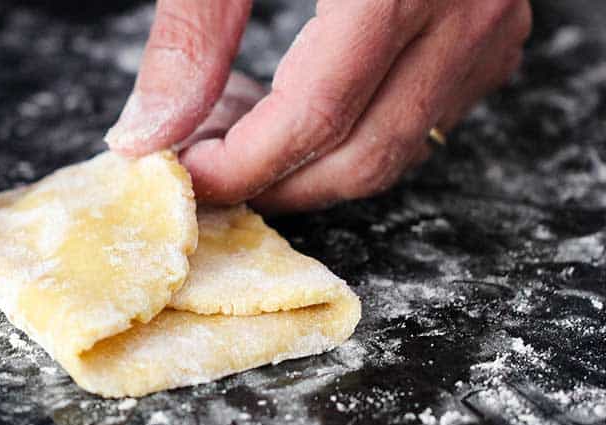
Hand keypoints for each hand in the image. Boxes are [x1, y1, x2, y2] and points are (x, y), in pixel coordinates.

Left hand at [106, 0, 531, 211]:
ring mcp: (490, 22)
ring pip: (400, 147)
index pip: (314, 118)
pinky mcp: (494, 28)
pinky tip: (296, 103)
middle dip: (274, 184)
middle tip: (205, 170)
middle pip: (363, 156)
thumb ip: (194, 30)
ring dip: (312, 165)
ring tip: (240, 130)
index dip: (240, 167)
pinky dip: (358, 130)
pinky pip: (426, 114)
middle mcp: (465, 9)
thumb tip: (154, 128)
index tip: (181, 173)